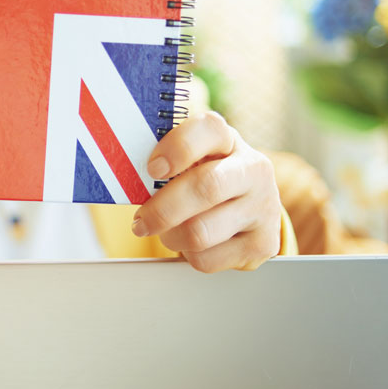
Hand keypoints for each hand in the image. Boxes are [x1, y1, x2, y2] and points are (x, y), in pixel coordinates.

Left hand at [131, 111, 281, 272]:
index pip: (208, 129)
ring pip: (202, 232)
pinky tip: (191, 244)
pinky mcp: (263, 244)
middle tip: (141, 221)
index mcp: (228, 139)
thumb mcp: (189, 161)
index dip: (177, 148)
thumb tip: (123, 174)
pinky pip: (208, 259)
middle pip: (206, 188)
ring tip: (167, 231)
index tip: (153, 168)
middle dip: (163, 209)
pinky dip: (188, 255)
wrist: (248, 208)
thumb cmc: (205, 177)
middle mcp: (253, 169)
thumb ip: (164, 161)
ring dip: (172, 236)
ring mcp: (263, 207)